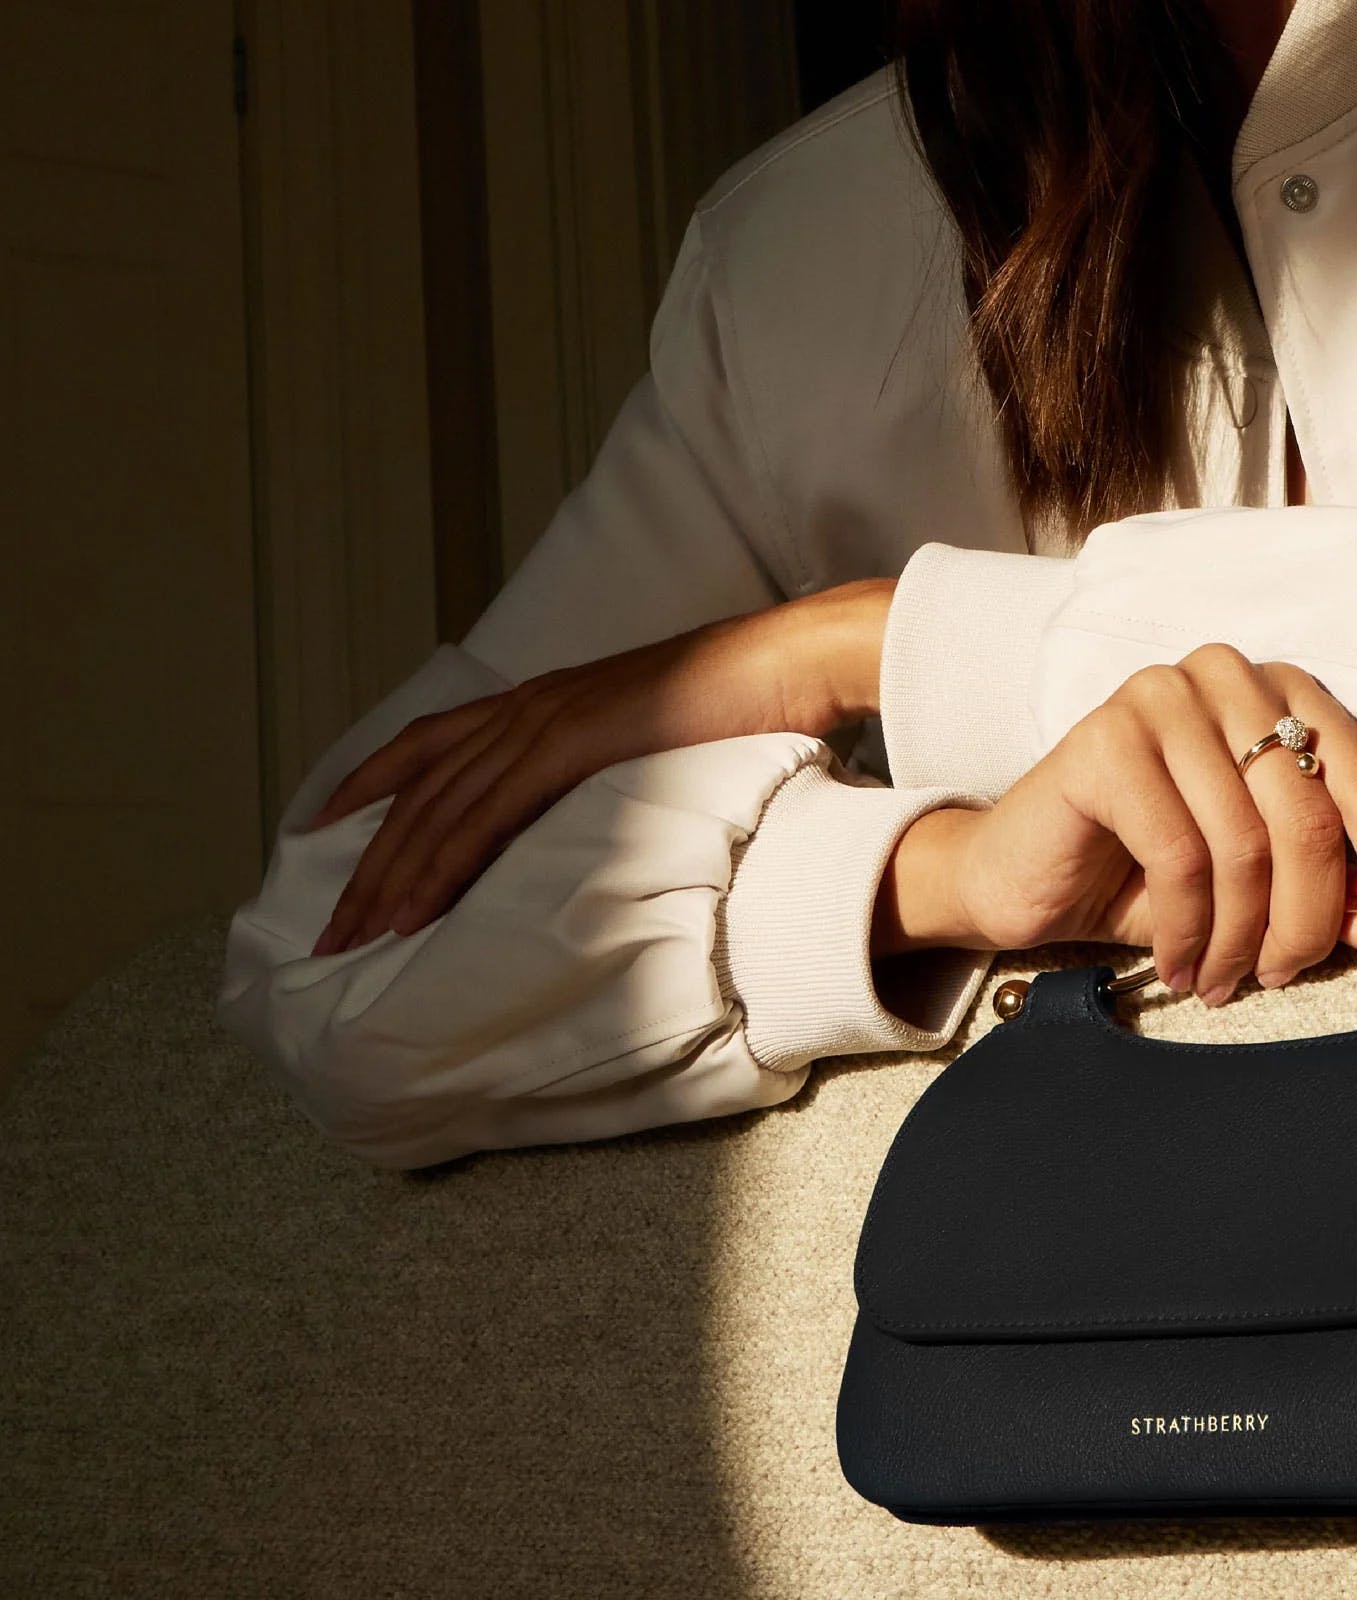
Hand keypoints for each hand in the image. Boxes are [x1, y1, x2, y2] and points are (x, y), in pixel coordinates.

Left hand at [307, 578, 894, 955]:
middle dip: (363, 863)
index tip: (320, 825)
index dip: (369, 779)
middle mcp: (531, 703)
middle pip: (418, 789)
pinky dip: (439, 867)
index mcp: (547, 698)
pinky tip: (410, 911)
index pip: (431, 740)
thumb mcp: (659, 735)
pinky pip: (485, 817)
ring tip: (349, 939)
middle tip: (324, 930)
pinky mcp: (570, 744)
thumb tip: (610, 810)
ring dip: (386, 878)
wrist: (792, 660)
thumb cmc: (748, 698)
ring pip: (438, 808)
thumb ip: (616, 765)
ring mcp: (548, 720)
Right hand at [873, 644, 1356, 1005]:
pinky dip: (1188, 929)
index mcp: (1285, 693)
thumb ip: (1343, 897)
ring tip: (1222, 977)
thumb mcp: (1265, 890)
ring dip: (1241, 937)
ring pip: (1246, 844)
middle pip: (1311, 816)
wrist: (1025, 875)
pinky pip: (1180, 856)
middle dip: (1306, 920)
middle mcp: (1230, 676)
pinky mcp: (1105, 738)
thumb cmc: (1150, 873)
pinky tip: (1178, 961)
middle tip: (1281, 974)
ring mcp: (1163, 696)